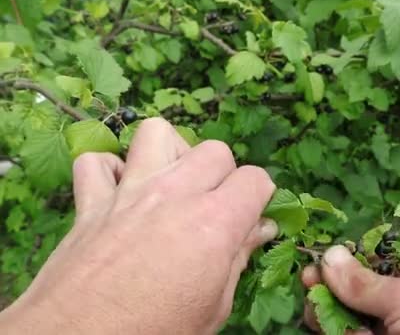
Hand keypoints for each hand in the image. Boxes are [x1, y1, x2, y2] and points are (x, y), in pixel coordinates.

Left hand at [0, 118, 276, 333]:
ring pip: (157, 133)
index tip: (251, 218)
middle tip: (215, 207)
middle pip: (215, 150)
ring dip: (172, 153)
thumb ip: (238, 258)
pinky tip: (121, 192)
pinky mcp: (90, 203)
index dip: (260, 197)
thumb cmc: (157, 332)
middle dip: (224, 175)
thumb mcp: (214, 306)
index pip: (255, 179)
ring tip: (173, 184)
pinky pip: (95, 163)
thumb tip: (261, 228)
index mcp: (214, 222)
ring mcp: (129, 192)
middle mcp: (174, 194)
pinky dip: (109, 171)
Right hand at [302, 246, 399, 334]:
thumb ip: (366, 281)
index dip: (339, 267)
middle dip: (327, 294)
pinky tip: (346, 333)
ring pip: (346, 323)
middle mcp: (399, 308)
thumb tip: (329, 255)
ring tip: (325, 318)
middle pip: (350, 295)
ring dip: (329, 318)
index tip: (314, 270)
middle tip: (310, 289)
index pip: (368, 267)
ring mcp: (391, 332)